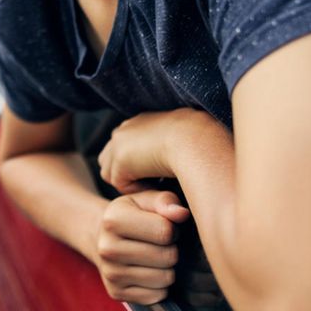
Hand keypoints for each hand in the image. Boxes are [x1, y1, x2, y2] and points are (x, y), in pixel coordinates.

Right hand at [92, 187, 190, 304]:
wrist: (104, 239)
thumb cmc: (133, 216)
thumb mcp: (146, 200)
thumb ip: (165, 201)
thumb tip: (182, 214)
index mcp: (113, 219)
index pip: (165, 231)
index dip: (174, 229)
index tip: (165, 226)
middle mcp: (107, 248)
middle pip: (167, 257)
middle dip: (172, 249)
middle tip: (162, 244)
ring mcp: (110, 274)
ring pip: (164, 279)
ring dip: (168, 269)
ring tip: (157, 257)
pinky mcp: (117, 293)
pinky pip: (157, 296)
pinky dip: (160, 286)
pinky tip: (150, 272)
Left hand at [97, 108, 220, 192]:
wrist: (195, 138)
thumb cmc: (198, 141)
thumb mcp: (182, 143)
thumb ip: (168, 150)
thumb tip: (169, 166)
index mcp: (140, 122)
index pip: (124, 148)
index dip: (136, 166)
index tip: (159, 175)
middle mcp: (125, 129)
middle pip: (111, 161)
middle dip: (127, 174)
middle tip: (155, 182)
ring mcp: (119, 143)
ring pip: (114, 174)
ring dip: (133, 182)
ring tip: (159, 183)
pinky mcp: (118, 159)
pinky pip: (121, 185)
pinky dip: (138, 189)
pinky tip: (158, 183)